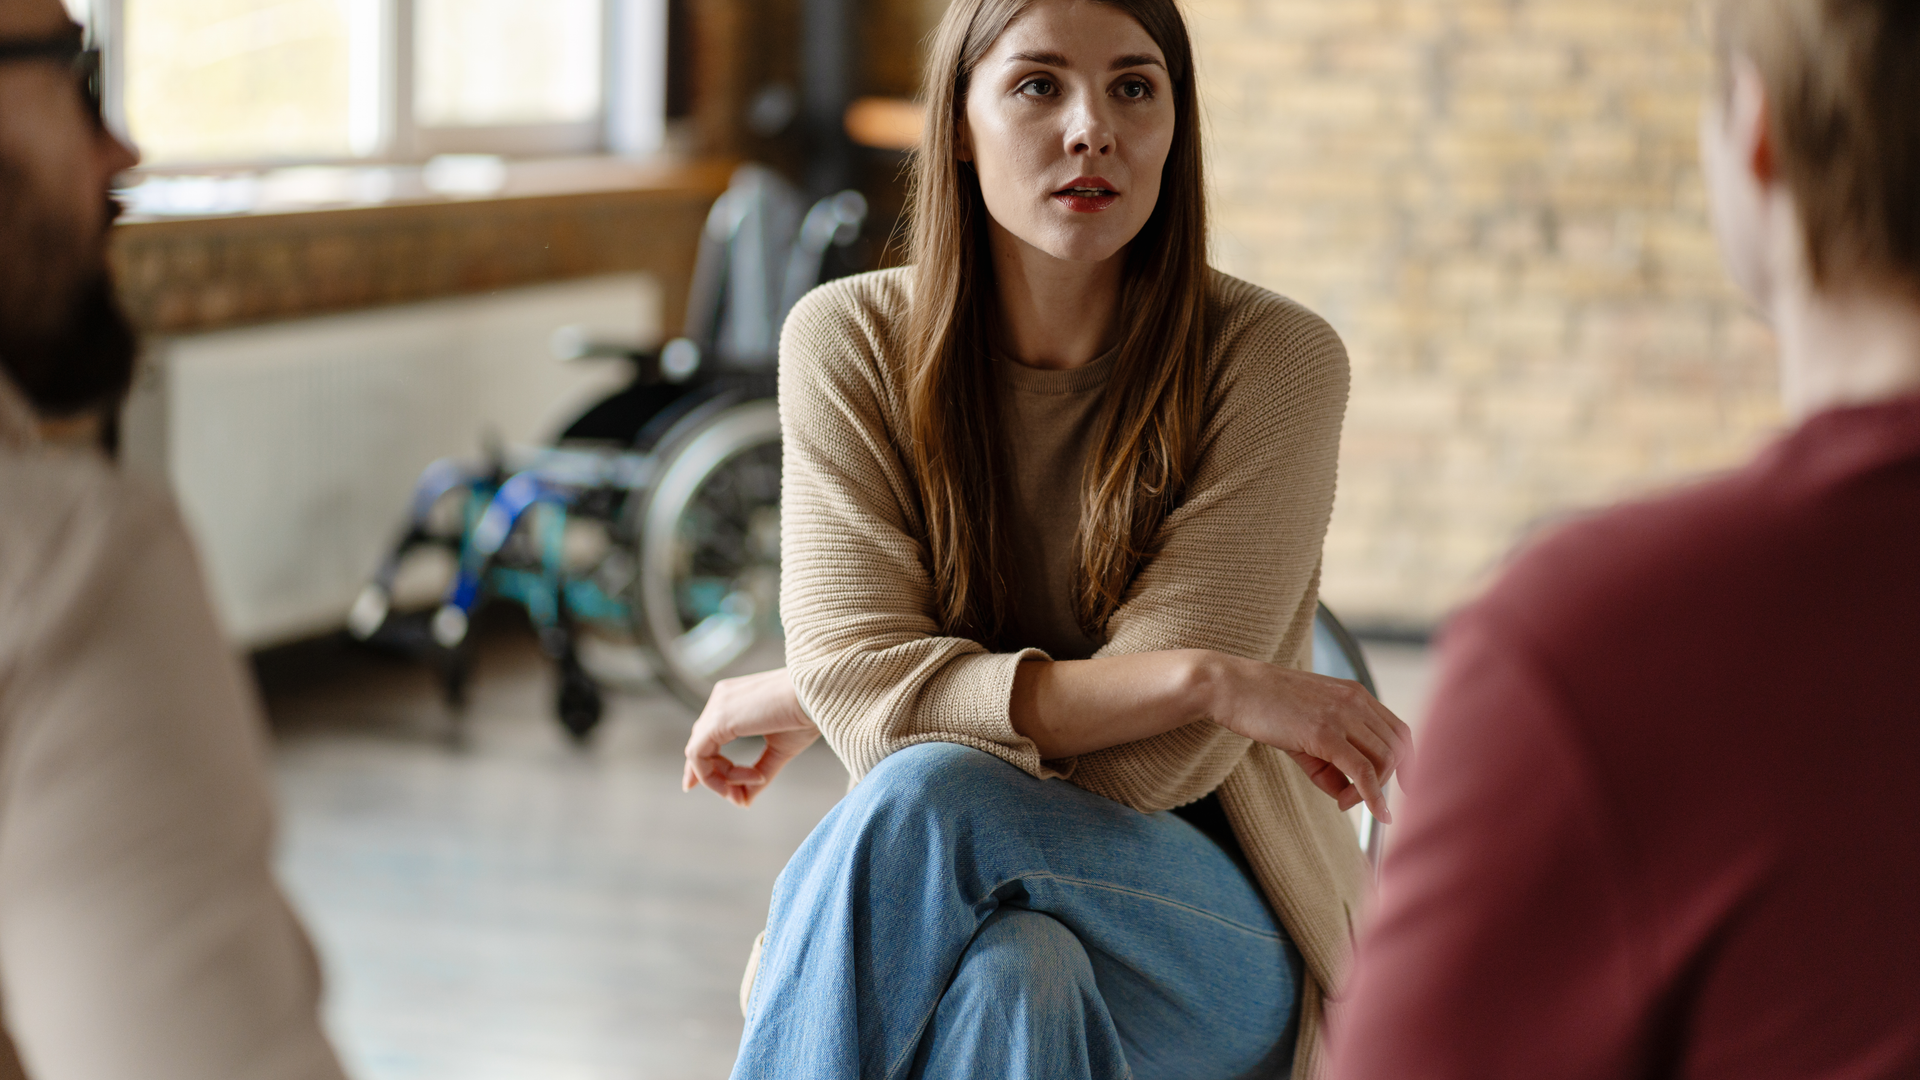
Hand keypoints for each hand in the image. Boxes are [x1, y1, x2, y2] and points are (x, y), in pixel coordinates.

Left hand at [682, 668, 819, 806]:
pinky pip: (700, 756)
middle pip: (699, 744)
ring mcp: (717, 706)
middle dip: (712, 777)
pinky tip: (754, 778)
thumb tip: (743, 801)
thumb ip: (758, 773)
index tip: (725, 791)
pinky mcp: (717, 719)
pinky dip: (718, 776)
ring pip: (698, 753)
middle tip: (737, 798)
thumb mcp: (780, 749)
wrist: (819, 695)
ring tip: (757, 783)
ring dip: (722, 779)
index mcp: (734, 698)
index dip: (707, 765)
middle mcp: (721, 698)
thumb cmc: (807, 714)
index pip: (707, 734)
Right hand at [1203, 654, 1413, 822]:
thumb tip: (1347, 794)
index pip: (1398, 730)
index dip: (1408, 762)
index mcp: (1354, 694)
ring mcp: (1341, 715)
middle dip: (1386, 781)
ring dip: (1370, 791)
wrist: (1231, 687)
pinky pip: (1363, 770)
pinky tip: (1376, 814)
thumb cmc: (1263, 707)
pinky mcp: (1324, 732)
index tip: (1406, 787)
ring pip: (1382, 761)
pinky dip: (1374, 797)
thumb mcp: (1304, 731)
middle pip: (1396, 748)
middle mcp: (1355, 701)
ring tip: (1342, 801)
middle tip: (1355, 800)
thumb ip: (1329, 761)